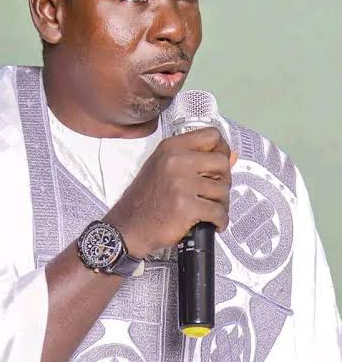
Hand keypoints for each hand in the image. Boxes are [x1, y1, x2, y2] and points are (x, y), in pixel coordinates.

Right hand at [104, 127, 233, 257]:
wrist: (128, 226)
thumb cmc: (145, 199)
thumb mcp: (165, 168)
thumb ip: (197, 160)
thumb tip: (232, 156)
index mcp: (171, 147)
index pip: (211, 135)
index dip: (221, 149)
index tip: (219, 164)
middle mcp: (176, 161)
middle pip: (222, 161)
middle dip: (224, 179)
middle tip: (214, 192)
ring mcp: (181, 183)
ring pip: (223, 190)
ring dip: (221, 204)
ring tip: (210, 210)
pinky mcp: (186, 207)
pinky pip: (219, 212)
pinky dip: (220, 221)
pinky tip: (212, 223)